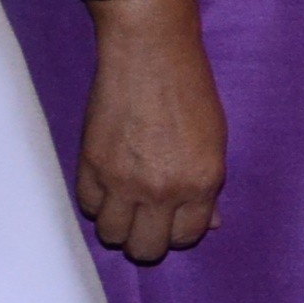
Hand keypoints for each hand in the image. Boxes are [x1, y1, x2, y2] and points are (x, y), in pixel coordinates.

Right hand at [75, 0, 225, 264]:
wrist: (150, 54)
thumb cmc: (191, 92)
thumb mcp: (216, 141)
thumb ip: (208, 188)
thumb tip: (212, 223)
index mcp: (200, 184)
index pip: (187, 237)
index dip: (180, 232)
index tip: (175, 219)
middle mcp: (162, 190)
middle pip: (146, 248)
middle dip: (148, 241)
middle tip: (146, 223)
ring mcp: (122, 181)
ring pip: (111, 235)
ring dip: (119, 225)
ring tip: (125, 205)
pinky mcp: (91, 165)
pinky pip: (87, 206)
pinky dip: (97, 202)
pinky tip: (107, 187)